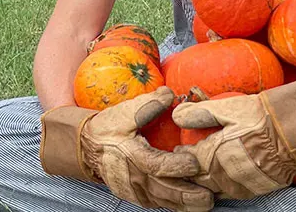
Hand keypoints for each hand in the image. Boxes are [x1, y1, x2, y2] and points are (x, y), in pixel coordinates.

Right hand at [41, 87, 214, 210]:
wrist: (87, 148)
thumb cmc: (108, 129)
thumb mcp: (124, 113)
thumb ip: (147, 104)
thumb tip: (170, 94)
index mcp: (131, 155)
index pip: (156, 164)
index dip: (176, 165)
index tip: (194, 163)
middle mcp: (134, 177)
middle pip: (162, 190)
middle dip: (186, 196)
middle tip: (208, 198)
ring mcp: (135, 190)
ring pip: (162, 200)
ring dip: (184, 204)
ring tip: (206, 204)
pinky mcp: (137, 196)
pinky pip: (157, 203)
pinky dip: (174, 205)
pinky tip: (191, 205)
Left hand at [171, 73, 295, 199]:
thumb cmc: (261, 117)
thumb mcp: (229, 109)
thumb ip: (200, 113)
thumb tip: (176, 114)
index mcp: (214, 155)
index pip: (189, 162)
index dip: (181, 156)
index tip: (179, 150)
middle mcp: (224, 176)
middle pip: (198, 180)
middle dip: (190, 172)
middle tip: (187, 163)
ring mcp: (240, 186)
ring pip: (213, 190)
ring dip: (205, 181)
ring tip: (204, 170)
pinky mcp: (254, 191)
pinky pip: (231, 194)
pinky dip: (223, 187)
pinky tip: (223, 177)